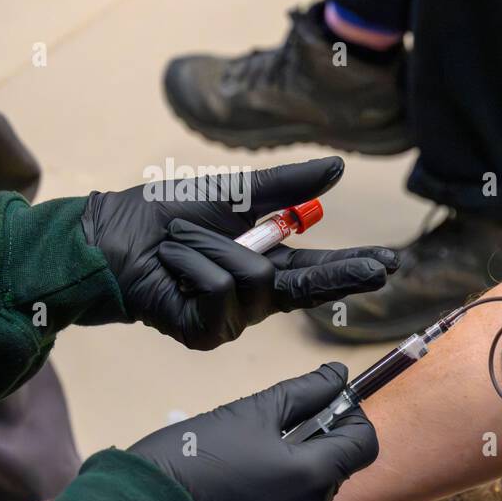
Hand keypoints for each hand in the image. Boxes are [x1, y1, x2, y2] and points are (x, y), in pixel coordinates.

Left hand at [82, 156, 397, 349]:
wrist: (110, 237)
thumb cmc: (163, 216)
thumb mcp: (234, 193)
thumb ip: (286, 188)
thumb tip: (338, 168)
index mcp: (267, 266)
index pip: (320, 271)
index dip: (355, 267)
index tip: (390, 263)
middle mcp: (256, 299)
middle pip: (310, 290)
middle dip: (344, 274)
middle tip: (381, 268)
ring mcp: (233, 320)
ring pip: (253, 278)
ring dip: (210, 246)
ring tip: (180, 242)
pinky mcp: (206, 332)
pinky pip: (218, 291)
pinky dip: (190, 265)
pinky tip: (170, 266)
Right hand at [129, 363, 377, 500]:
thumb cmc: (192, 458)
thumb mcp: (250, 413)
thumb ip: (304, 392)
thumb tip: (339, 375)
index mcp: (313, 476)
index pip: (365, 443)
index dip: (350, 418)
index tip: (324, 405)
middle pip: (337, 468)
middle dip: (317, 445)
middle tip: (273, 429)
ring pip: (312, 494)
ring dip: (294, 473)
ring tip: (247, 461)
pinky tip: (238, 491)